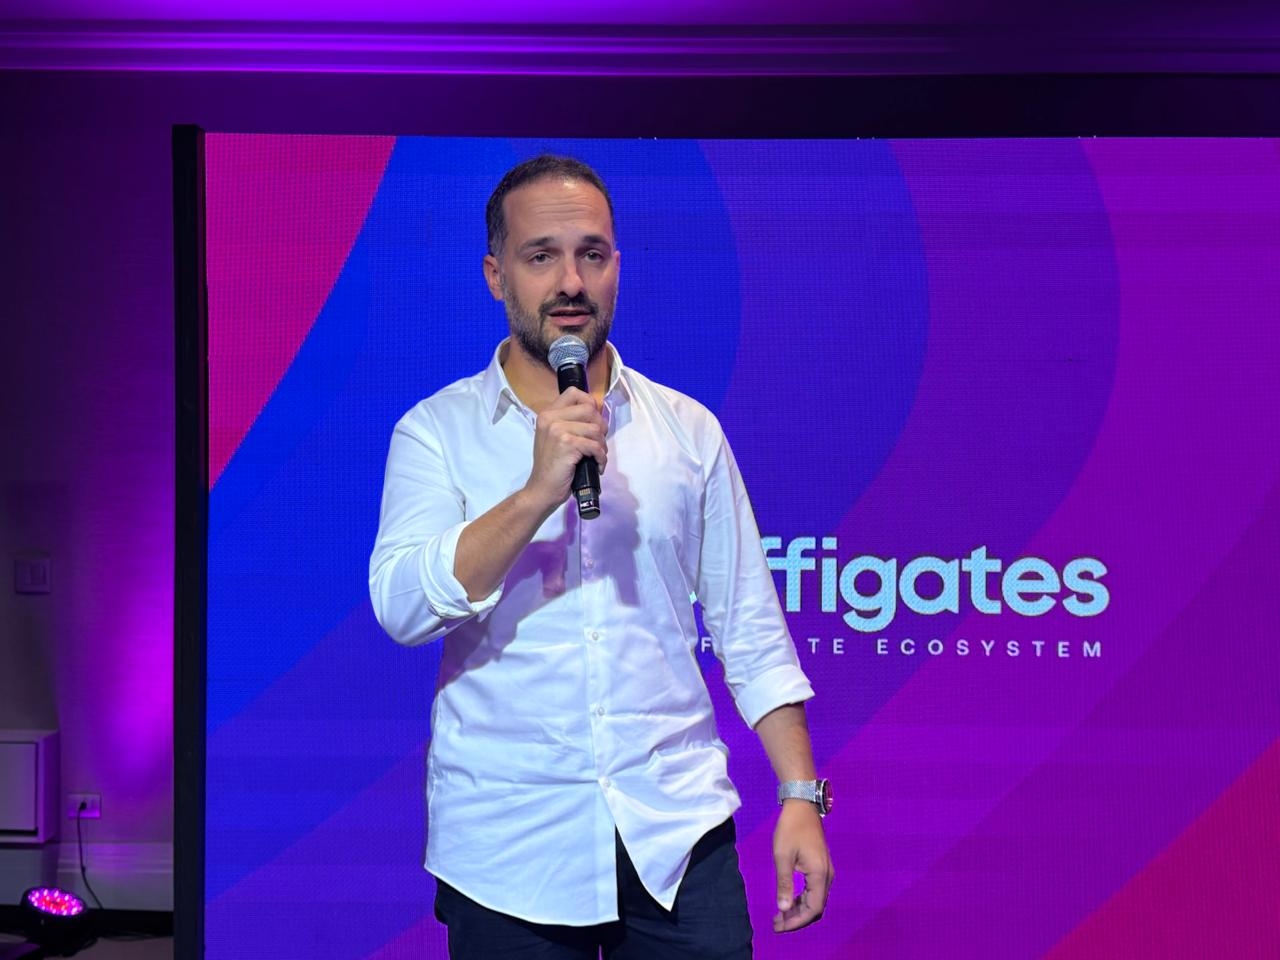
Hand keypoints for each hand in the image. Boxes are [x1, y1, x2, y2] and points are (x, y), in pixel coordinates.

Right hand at [524, 387, 606, 511]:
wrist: (541, 489)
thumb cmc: (552, 466)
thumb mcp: (555, 437)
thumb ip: (570, 422)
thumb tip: (598, 413)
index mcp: (547, 414)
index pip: (574, 393)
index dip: (590, 404)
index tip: (593, 421)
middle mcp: (550, 418)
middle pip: (590, 410)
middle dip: (601, 427)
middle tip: (598, 444)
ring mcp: (557, 430)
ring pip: (595, 429)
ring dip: (602, 445)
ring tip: (596, 456)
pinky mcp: (567, 444)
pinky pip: (595, 445)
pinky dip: (601, 458)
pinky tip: (597, 466)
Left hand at [772, 800, 832, 932]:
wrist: (802, 805)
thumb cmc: (790, 828)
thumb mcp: (783, 856)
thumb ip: (784, 883)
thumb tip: (783, 908)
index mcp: (820, 874)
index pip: (813, 908)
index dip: (797, 921)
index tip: (779, 926)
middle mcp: (827, 875)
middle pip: (816, 907)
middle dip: (797, 918)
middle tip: (776, 923)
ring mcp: (826, 870)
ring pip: (816, 899)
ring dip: (799, 909)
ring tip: (779, 914)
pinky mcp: (821, 866)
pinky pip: (814, 890)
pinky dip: (802, 899)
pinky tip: (788, 900)